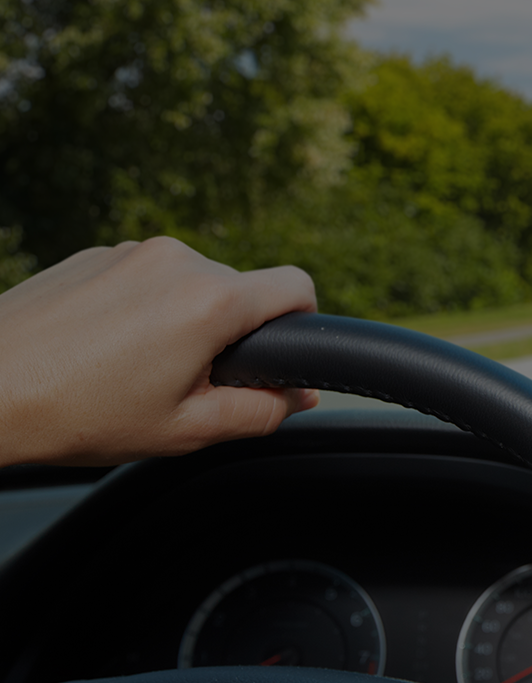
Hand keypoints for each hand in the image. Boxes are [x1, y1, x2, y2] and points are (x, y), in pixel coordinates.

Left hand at [0, 236, 317, 466]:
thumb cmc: (77, 413)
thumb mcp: (186, 430)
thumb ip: (262, 412)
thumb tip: (298, 397)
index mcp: (210, 300)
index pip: (297, 288)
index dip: (303, 324)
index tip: (279, 358)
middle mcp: (177, 260)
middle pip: (241, 291)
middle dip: (231, 334)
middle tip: (188, 386)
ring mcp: (132, 251)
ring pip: (191, 285)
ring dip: (184, 321)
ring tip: (136, 371)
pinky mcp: (96, 254)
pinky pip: (147, 279)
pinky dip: (143, 310)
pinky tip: (105, 351)